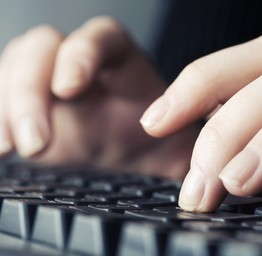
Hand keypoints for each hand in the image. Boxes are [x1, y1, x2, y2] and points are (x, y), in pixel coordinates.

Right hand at [0, 16, 198, 177]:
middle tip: (37, 141)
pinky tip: (0, 148)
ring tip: (9, 147)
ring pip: (13, 69)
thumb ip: (184, 148)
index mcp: (121, 61)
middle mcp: (79, 62)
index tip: (71, 89)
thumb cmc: (152, 142)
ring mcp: (47, 79)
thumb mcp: (173, 144)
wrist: (128, 155)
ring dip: (5, 107)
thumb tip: (199, 170)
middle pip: (42, 50)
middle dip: (32, 92)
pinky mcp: (25, 102)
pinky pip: (0, 98)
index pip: (98, 38)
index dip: (81, 55)